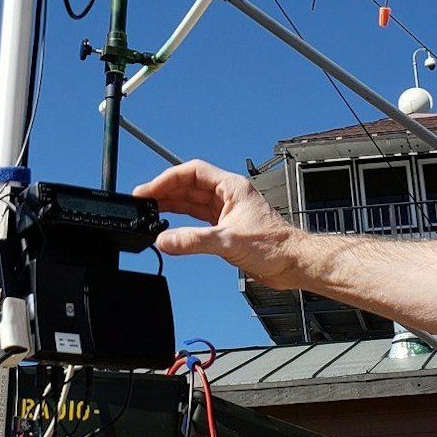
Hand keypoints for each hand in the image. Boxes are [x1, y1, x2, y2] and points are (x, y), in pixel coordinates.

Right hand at [133, 160, 302, 287]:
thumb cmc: (275, 245)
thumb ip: (193, 241)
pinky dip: (182, 222)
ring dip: (172, 206)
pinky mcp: (226, 228)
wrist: (293, 263)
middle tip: (143, 201)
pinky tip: (170, 228)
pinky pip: (198, 219)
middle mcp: (228, 196)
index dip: (168, 179)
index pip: (192, 172)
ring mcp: (227, 211)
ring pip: (192, 202)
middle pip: (189, 186)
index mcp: (231, 187)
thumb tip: (165, 240)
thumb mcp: (229, 241)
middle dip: (165, 192)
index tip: (149, 189)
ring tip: (150, 212)